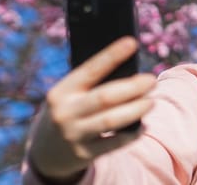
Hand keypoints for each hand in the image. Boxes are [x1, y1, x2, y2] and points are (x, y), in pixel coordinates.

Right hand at [27, 36, 156, 180]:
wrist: (46, 153)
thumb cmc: (67, 112)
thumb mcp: (68, 95)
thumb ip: (90, 85)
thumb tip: (129, 69)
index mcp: (62, 91)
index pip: (90, 69)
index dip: (112, 55)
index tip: (132, 42)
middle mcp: (66, 112)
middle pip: (105, 97)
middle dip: (132, 87)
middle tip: (151, 80)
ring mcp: (74, 134)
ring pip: (111, 121)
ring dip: (136, 109)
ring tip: (151, 102)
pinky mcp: (84, 154)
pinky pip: (114, 144)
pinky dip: (132, 134)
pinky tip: (143, 126)